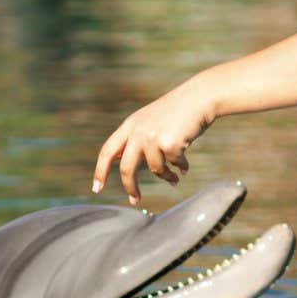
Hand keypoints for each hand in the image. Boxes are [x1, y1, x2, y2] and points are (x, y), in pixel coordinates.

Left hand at [93, 79, 215, 204]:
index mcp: (130, 125)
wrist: (200, 97)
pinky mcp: (169, 144)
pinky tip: (185, 166)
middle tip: (135, 200)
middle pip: (126, 168)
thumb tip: (124, 167)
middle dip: (130, 187)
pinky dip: (180, 168)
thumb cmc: (176, 112)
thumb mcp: (148, 121)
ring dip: (166, 177)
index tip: (97, 188)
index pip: (108, 151)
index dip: (100, 171)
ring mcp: (153, 137)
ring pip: (155, 169)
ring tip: (174, 179)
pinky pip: (173, 165)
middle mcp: (138, 131)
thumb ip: (135, 140)